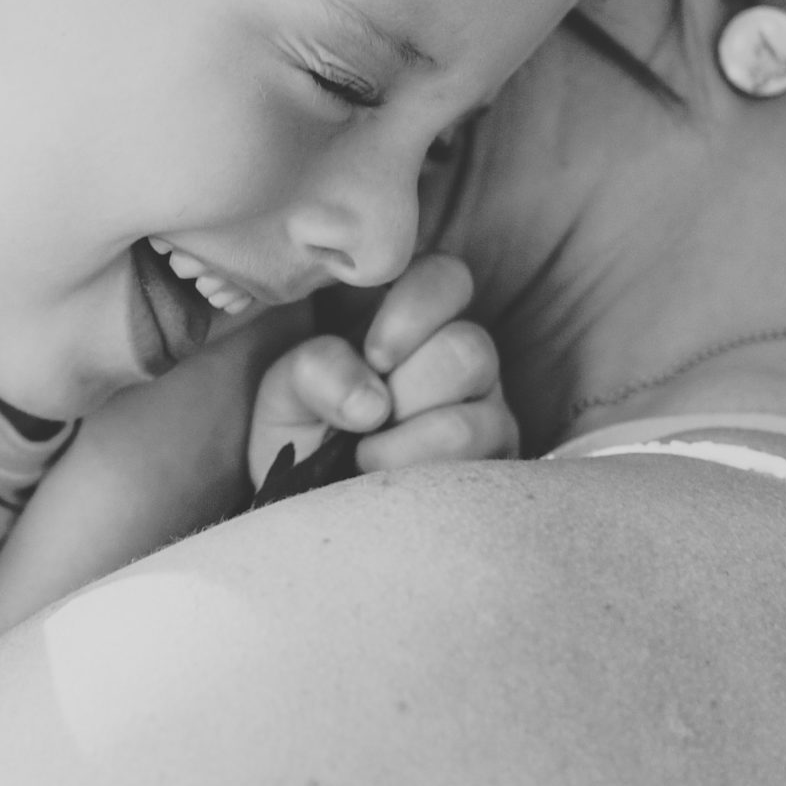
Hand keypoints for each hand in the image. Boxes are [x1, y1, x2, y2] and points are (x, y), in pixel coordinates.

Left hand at [247, 255, 514, 484]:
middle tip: (367, 419)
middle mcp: (457, 354)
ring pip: (476, 413)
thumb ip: (313, 369)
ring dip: (410, 437)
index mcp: (407, 317)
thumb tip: (373, 403)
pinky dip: (422, 469)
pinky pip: (480, 459)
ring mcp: (485, 408)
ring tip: (369, 455)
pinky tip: (391, 480)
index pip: (446, 278)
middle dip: (407, 390)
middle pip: (469, 347)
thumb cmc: (305, 436)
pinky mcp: (497, 459)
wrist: (316, 507)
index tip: (374, 354)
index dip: (416, 308)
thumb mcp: (288, 393)